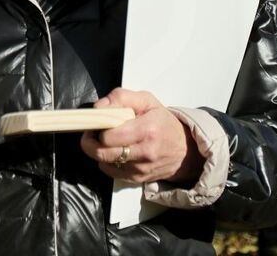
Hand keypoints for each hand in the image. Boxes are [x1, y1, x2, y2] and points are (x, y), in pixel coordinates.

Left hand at [80, 89, 202, 184]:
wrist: (185, 150)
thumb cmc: (163, 122)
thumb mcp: (147, 101)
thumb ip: (121, 97)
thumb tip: (99, 107)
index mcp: (147, 130)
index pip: (110, 135)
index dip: (98, 128)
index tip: (96, 122)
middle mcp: (144, 153)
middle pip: (103, 153)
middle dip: (91, 142)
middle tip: (93, 132)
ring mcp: (140, 169)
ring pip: (105, 164)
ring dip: (99, 152)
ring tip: (104, 141)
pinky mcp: (137, 179)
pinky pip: (112, 173)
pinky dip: (107, 162)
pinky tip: (114, 152)